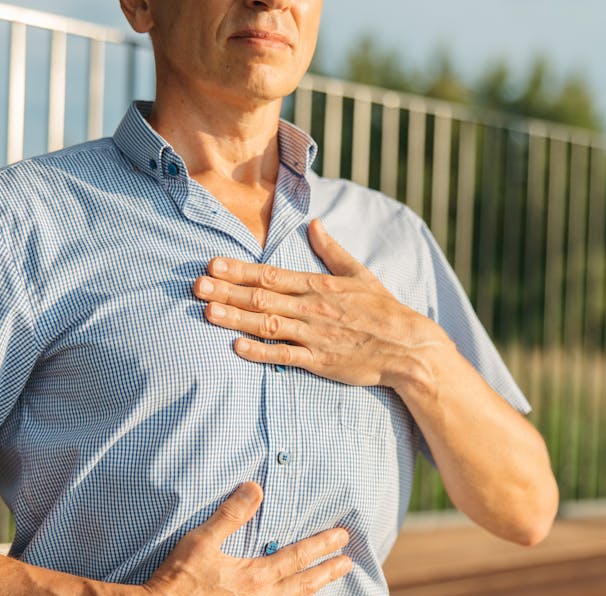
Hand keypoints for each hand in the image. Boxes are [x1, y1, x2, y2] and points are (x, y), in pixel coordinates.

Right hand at [109, 482, 351, 595]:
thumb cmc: (175, 581)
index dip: (322, 546)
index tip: (342, 538)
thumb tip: (255, 488)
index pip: (299, 557)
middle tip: (348, 566)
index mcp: (256, 576)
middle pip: (304, 586)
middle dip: (328, 574)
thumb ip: (231, 514)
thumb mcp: (201, 540)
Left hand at [192, 219, 452, 390]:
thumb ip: (332, 250)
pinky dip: (260, 352)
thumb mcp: (360, 274)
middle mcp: (313, 307)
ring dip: (235, 318)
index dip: (239, 270)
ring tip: (207, 312)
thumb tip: (315, 224)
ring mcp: (315, 335)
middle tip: (196, 286)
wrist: (409, 347)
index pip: (271, 275)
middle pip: (261, 298)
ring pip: (267, 325)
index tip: (213, 264)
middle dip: (226, 291)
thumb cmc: (384, 311)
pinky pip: (285, 356)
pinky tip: (237, 347)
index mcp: (320, 285)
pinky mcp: (320, 361)